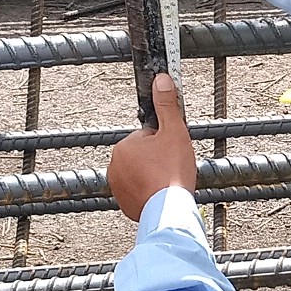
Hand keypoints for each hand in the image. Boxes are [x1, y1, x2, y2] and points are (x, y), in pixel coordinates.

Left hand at [108, 73, 199, 219]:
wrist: (170, 211)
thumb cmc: (172, 173)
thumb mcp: (175, 132)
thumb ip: (167, 105)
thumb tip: (161, 79)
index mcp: (124, 145)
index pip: (147, 136)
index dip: (164, 142)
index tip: (172, 153)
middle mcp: (115, 165)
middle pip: (143, 154)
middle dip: (157, 158)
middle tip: (171, 168)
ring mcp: (117, 185)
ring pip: (140, 172)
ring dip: (152, 175)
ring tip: (166, 182)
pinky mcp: (123, 202)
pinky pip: (137, 190)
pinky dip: (148, 191)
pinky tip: (160, 194)